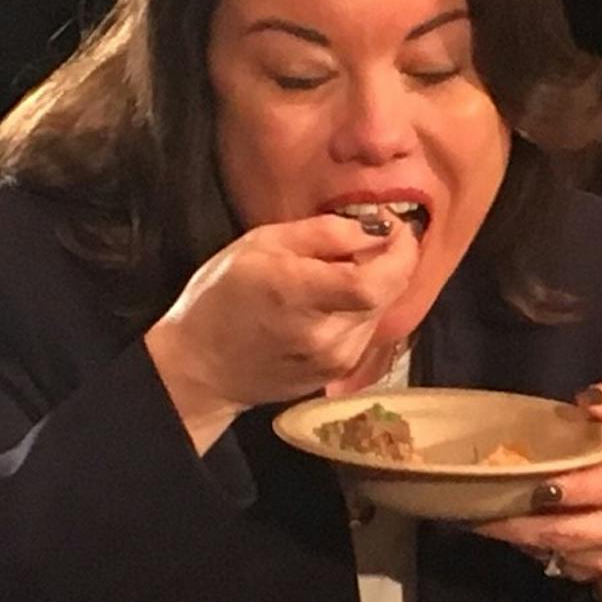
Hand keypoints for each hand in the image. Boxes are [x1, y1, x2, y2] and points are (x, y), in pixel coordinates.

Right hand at [143, 213, 417, 452]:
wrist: (201, 367)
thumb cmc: (222, 296)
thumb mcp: (261, 243)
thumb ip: (323, 232)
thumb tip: (375, 227)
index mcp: (299, 295)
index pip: (376, 280)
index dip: (400, 252)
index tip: (398, 228)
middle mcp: (324, 336)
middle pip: (387, 293)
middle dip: (391, 261)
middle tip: (372, 240)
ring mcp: (334, 361)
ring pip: (381, 311)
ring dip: (375, 286)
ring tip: (339, 272)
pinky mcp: (337, 374)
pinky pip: (366, 331)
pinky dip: (362, 309)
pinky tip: (332, 301)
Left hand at [473, 381, 601, 601]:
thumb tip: (587, 398)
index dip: (571, 488)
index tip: (536, 486)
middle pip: (569, 528)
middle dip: (526, 521)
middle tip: (488, 510)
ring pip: (559, 549)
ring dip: (519, 537)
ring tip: (485, 522)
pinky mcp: (600, 574)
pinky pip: (559, 563)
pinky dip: (531, 549)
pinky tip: (510, 535)